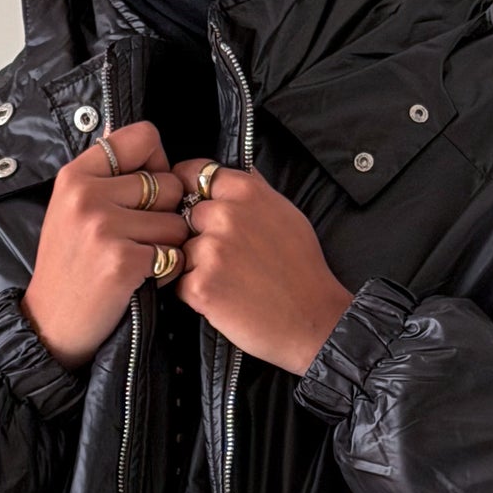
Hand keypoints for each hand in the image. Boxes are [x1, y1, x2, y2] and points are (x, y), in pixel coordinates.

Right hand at [21, 122, 191, 368]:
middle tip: (138, 237)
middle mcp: (86, 195)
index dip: (157, 163)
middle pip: (169, 183)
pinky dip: (168, 271)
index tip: (146, 190)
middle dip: (166, 212)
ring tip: (138, 260)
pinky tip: (142, 279)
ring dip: (169, 246)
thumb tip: (151, 144)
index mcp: (76, 175)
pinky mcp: (123, 261)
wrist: (52, 323)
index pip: (144, 137)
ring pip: (177, 222)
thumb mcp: (72, 208)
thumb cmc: (70, 265)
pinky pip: (175, 254)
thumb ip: (108, 176)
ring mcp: (103, 228)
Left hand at [169, 160, 355, 374]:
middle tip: (224, 258)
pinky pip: (178, 282)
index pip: (193, 173)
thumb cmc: (302, 270)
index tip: (188, 201)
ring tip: (229, 281)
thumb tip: (228, 171)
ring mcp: (211, 251)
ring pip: (181, 250)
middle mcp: (226, 216)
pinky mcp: (201, 286)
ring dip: (195, 266)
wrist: (313, 321)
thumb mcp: (285, 213)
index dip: (187, 188)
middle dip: (195, 235)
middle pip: (183, 215)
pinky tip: (224, 298)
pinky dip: (195, 293)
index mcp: (246, 192)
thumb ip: (252, 190)